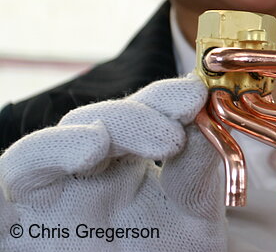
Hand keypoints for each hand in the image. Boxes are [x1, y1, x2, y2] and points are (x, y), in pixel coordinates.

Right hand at [0, 74, 225, 251]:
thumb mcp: (193, 213)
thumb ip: (199, 171)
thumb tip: (206, 119)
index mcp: (129, 160)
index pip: (140, 112)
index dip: (163, 96)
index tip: (196, 93)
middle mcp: (84, 173)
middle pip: (92, 123)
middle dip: (131, 118)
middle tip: (171, 136)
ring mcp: (47, 200)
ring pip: (36, 152)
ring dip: (65, 140)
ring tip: (99, 143)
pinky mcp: (14, 230)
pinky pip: (0, 196)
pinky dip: (19, 171)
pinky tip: (60, 163)